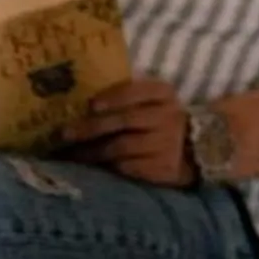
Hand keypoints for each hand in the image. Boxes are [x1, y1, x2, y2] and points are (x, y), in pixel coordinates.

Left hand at [60, 76, 191, 185]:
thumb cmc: (160, 119)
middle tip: (65, 133)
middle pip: (124, 121)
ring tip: (72, 153)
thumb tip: (84, 95)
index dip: (113, 97)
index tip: (91, 105)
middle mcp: (166, 117)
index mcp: (164, 94)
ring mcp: (165, 143)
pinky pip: (128, 167)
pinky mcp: (161, 168)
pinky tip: (92, 165)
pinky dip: (107, 166)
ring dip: (93, 151)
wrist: (192, 149)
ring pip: (122, 146)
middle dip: (91, 127)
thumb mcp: (154, 99)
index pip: (137, 91)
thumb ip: (129, 93)